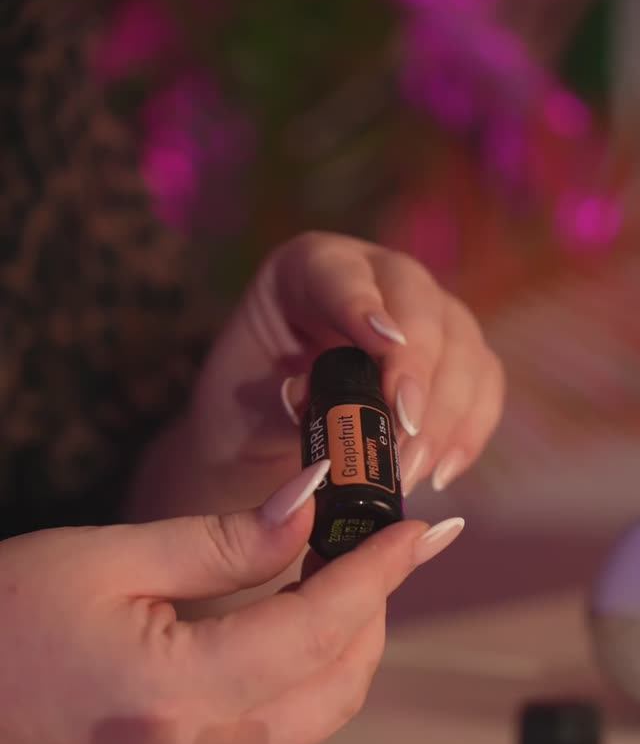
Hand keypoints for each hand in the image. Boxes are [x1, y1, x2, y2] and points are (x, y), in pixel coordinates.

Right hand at [0, 462, 463, 743]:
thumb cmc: (4, 616)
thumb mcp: (110, 556)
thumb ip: (223, 539)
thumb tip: (311, 505)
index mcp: (178, 692)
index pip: (318, 628)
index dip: (379, 573)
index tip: (422, 530)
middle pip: (338, 687)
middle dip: (374, 613)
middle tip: (378, 546)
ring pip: (317, 719)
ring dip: (347, 650)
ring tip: (344, 580)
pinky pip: (277, 736)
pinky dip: (307, 681)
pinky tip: (297, 630)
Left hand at [186, 231, 504, 508]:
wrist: (265, 448)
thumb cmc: (249, 417)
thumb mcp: (243, 406)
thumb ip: (275, 397)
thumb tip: (309, 394)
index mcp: (310, 270)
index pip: (340, 272)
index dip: (363, 302)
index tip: (382, 342)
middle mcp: (378, 278)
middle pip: (419, 304)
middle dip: (417, 371)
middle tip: (404, 430)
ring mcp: (427, 315)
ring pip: (462, 345)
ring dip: (445, 414)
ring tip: (413, 471)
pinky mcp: (458, 359)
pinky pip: (484, 385)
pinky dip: (468, 431)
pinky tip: (442, 472)